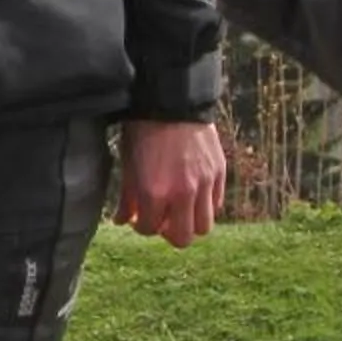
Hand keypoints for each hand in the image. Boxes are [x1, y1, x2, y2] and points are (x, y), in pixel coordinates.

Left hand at [117, 119, 225, 247]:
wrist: (171, 101)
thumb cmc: (144, 130)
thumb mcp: (129, 163)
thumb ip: (127, 196)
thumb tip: (122, 220)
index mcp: (154, 192)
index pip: (149, 230)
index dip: (141, 226)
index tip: (138, 217)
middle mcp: (183, 194)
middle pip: (182, 239)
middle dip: (169, 233)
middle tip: (161, 219)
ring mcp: (204, 185)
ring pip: (204, 227)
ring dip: (190, 222)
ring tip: (179, 208)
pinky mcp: (219, 174)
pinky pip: (216, 204)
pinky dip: (204, 205)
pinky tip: (192, 193)